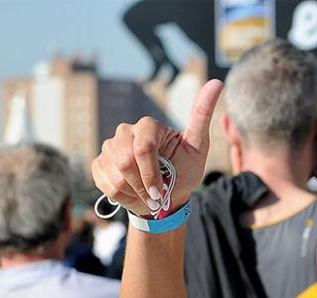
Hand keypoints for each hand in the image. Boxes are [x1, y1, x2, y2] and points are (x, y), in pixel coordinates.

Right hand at [91, 80, 221, 215]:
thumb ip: (202, 116)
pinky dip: (123, 195)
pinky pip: (105, 183)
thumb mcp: (198, 147)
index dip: (151, 173)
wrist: (165, 196)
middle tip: (156, 197)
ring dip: (135, 192)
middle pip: (125, 161)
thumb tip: (216, 82)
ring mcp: (110, 146)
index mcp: (148, 126)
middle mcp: (126, 131)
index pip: (143, 148)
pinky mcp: (99, 162)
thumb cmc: (184, 171)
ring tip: (148, 193)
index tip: (160, 192)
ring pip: (115, 174)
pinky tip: (134, 192)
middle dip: (143, 185)